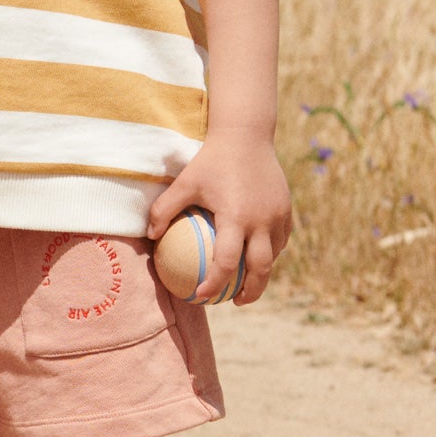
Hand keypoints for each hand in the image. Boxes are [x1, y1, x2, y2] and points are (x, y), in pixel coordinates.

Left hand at [147, 138, 293, 303]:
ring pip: (273, 255)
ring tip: (247, 284)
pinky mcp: (286, 209)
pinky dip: (270, 252)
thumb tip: (149, 236)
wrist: (246, 135)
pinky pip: (280, 239)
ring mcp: (278, 215)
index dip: (215, 284)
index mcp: (236, 217)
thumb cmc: (210, 160)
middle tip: (234, 301)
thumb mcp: (184, 183)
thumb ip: (164, 209)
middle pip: (260, 268)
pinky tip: (257, 256)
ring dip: (261, 273)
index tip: (202, 296)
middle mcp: (261, 220)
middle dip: (250, 292)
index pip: (227, 262)